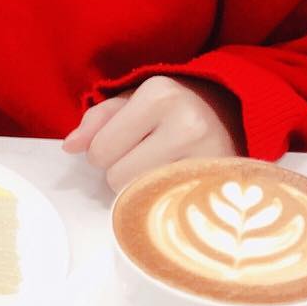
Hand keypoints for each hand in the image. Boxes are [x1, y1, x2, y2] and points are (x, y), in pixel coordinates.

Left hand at [62, 75, 244, 193]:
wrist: (236, 112)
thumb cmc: (176, 106)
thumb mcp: (136, 99)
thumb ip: (98, 119)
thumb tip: (70, 146)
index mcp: (159, 94)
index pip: (101, 150)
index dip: (103, 152)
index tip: (124, 143)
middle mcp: (186, 123)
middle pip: (119, 178)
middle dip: (123, 171)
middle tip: (146, 156)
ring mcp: (207, 157)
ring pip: (142, 198)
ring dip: (143, 189)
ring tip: (162, 168)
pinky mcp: (221, 185)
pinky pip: (170, 210)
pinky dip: (166, 202)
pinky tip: (177, 186)